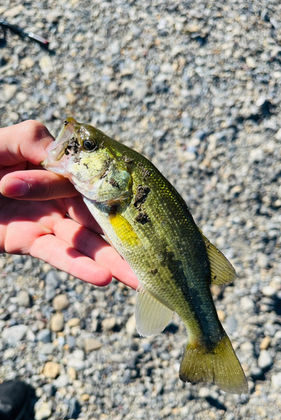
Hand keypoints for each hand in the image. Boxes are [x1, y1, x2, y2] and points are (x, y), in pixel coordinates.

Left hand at [0, 120, 137, 288]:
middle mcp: (57, 194)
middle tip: (155, 255)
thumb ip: (35, 141)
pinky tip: (102, 278)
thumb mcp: (3, 141)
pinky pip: (57, 255)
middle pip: (96, 216)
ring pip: (83, 241)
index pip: (91, 181)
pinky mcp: (27, 241)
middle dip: (124, 236)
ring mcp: (44, 219)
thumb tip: (67, 156)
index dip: (115, 196)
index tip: (144, 210)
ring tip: (138, 279)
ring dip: (109, 260)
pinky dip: (78, 267)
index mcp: (56, 166)